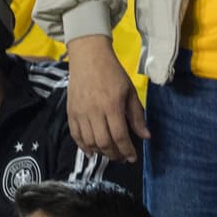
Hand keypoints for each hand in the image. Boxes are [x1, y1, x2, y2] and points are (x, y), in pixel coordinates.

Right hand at [66, 35, 149, 161]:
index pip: (120, 136)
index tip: (132, 158)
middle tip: (122, 158)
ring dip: (100, 152)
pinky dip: (83, 146)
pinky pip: (75, 135)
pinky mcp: (70, 112)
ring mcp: (80, 113)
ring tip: (110, 154)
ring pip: (89, 141)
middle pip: (104, 142)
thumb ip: (137, 115)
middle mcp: (95, 112)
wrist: (89, 58)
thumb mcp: (130, 91)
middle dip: (114, 154)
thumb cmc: (113, 73)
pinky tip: (91, 151)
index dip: (127, 150)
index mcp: (112, 105)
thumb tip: (145, 136)